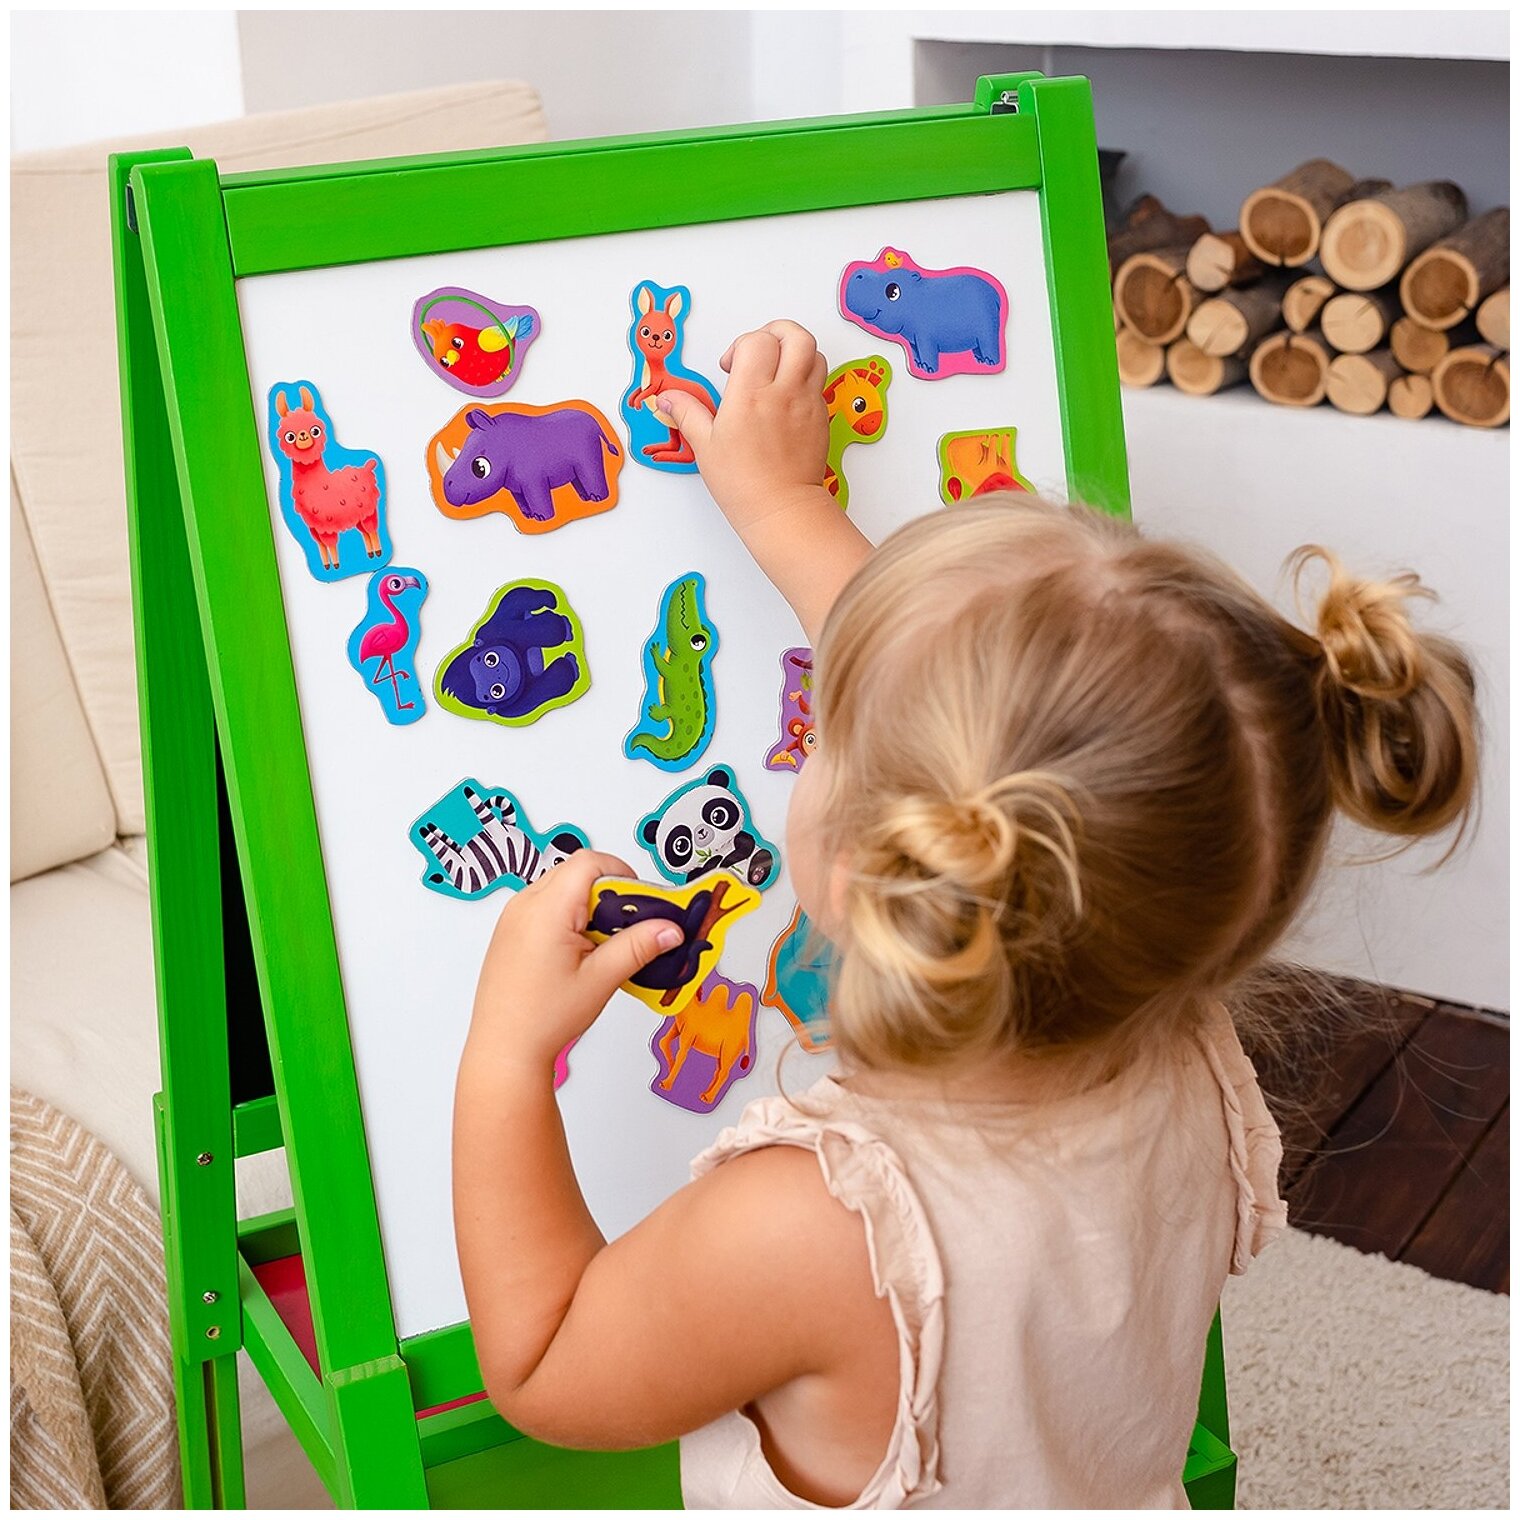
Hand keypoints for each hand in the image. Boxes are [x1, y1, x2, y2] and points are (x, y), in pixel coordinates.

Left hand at [464, 851, 680, 1075]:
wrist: (504, 1049)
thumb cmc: (540, 1019)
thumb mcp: (600, 979)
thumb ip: (638, 947)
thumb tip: (668, 928)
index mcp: (546, 909)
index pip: (591, 863)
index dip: (624, 874)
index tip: (644, 902)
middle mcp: (525, 905)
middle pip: (578, 872)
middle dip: (611, 893)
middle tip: (631, 926)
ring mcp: (514, 917)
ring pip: (563, 887)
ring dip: (590, 905)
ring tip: (604, 944)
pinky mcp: (512, 930)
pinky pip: (547, 904)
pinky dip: (571, 916)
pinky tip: (584, 950)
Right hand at [652, 320, 829, 530]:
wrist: (782, 511)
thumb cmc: (745, 484)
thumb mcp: (705, 446)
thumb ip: (687, 413)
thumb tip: (667, 399)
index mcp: (751, 394)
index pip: (757, 340)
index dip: (742, 344)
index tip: (730, 365)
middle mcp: (784, 393)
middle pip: (796, 336)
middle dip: (776, 332)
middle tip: (760, 350)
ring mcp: (807, 404)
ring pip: (814, 354)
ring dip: (794, 354)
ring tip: (775, 372)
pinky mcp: (821, 417)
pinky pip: (819, 382)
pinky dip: (804, 379)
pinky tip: (785, 398)